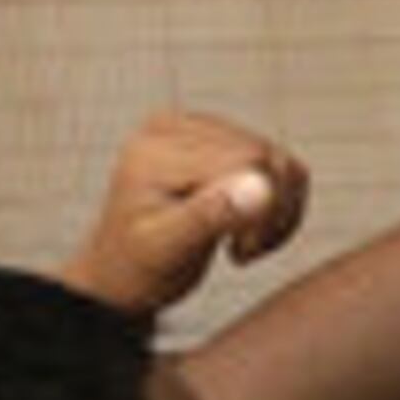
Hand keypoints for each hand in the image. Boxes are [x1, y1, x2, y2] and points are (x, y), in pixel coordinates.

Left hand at [60, 110, 308, 318]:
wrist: (120, 271)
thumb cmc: (138, 266)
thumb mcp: (167, 249)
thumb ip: (210, 214)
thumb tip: (262, 186)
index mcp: (155, 149)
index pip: (246, 160)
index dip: (262, 209)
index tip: (238, 253)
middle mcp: (173, 127)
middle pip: (265, 155)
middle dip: (270, 211)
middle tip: (243, 250)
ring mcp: (194, 128)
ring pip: (276, 158)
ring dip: (278, 210)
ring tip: (246, 242)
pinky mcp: (214, 140)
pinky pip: (273, 160)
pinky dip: (278, 201)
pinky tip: (251, 229)